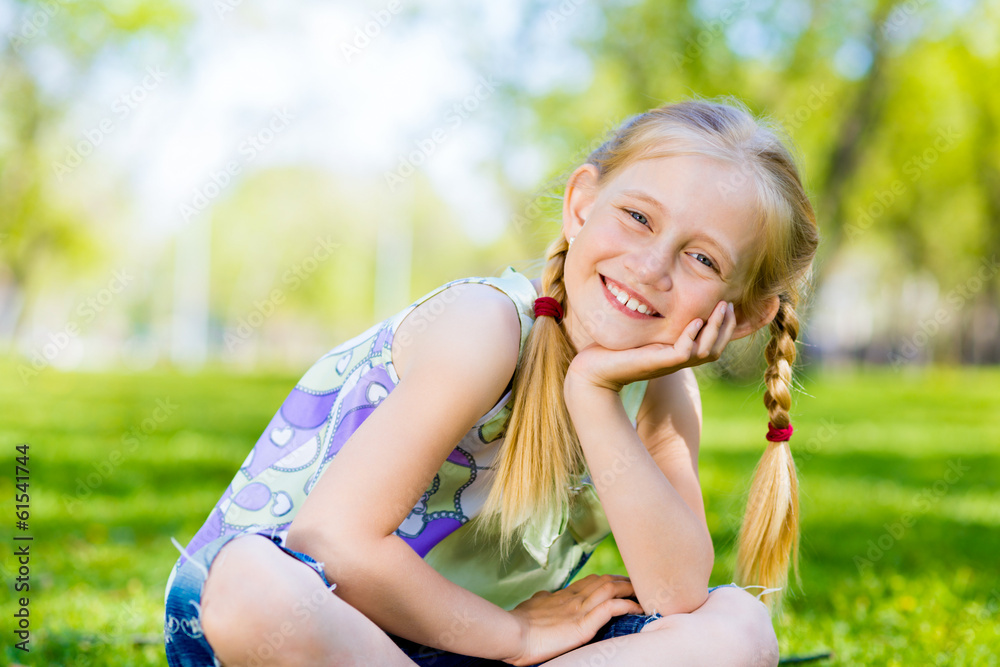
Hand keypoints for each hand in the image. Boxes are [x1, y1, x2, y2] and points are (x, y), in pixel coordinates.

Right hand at [504, 574, 643, 665]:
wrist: (511, 633)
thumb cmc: (517, 624)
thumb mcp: (531, 606)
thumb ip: (542, 600)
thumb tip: (544, 596)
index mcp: (562, 595)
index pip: (591, 582)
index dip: (608, 580)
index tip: (620, 582)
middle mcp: (573, 597)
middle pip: (604, 580)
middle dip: (624, 581)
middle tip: (639, 585)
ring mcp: (579, 609)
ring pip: (610, 589)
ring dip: (630, 590)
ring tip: (645, 594)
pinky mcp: (583, 623)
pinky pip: (611, 608)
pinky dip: (627, 606)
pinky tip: (638, 609)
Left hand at [566, 300, 736, 392]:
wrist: (593, 370)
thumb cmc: (612, 350)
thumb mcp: (640, 332)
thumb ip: (654, 322)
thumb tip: (658, 298)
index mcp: (676, 354)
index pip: (711, 344)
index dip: (723, 327)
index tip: (726, 304)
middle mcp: (676, 361)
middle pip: (715, 349)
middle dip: (726, 326)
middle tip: (728, 304)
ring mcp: (668, 363)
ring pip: (706, 351)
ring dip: (716, 328)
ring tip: (720, 307)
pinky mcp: (658, 363)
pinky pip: (685, 351)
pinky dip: (693, 335)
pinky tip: (694, 320)